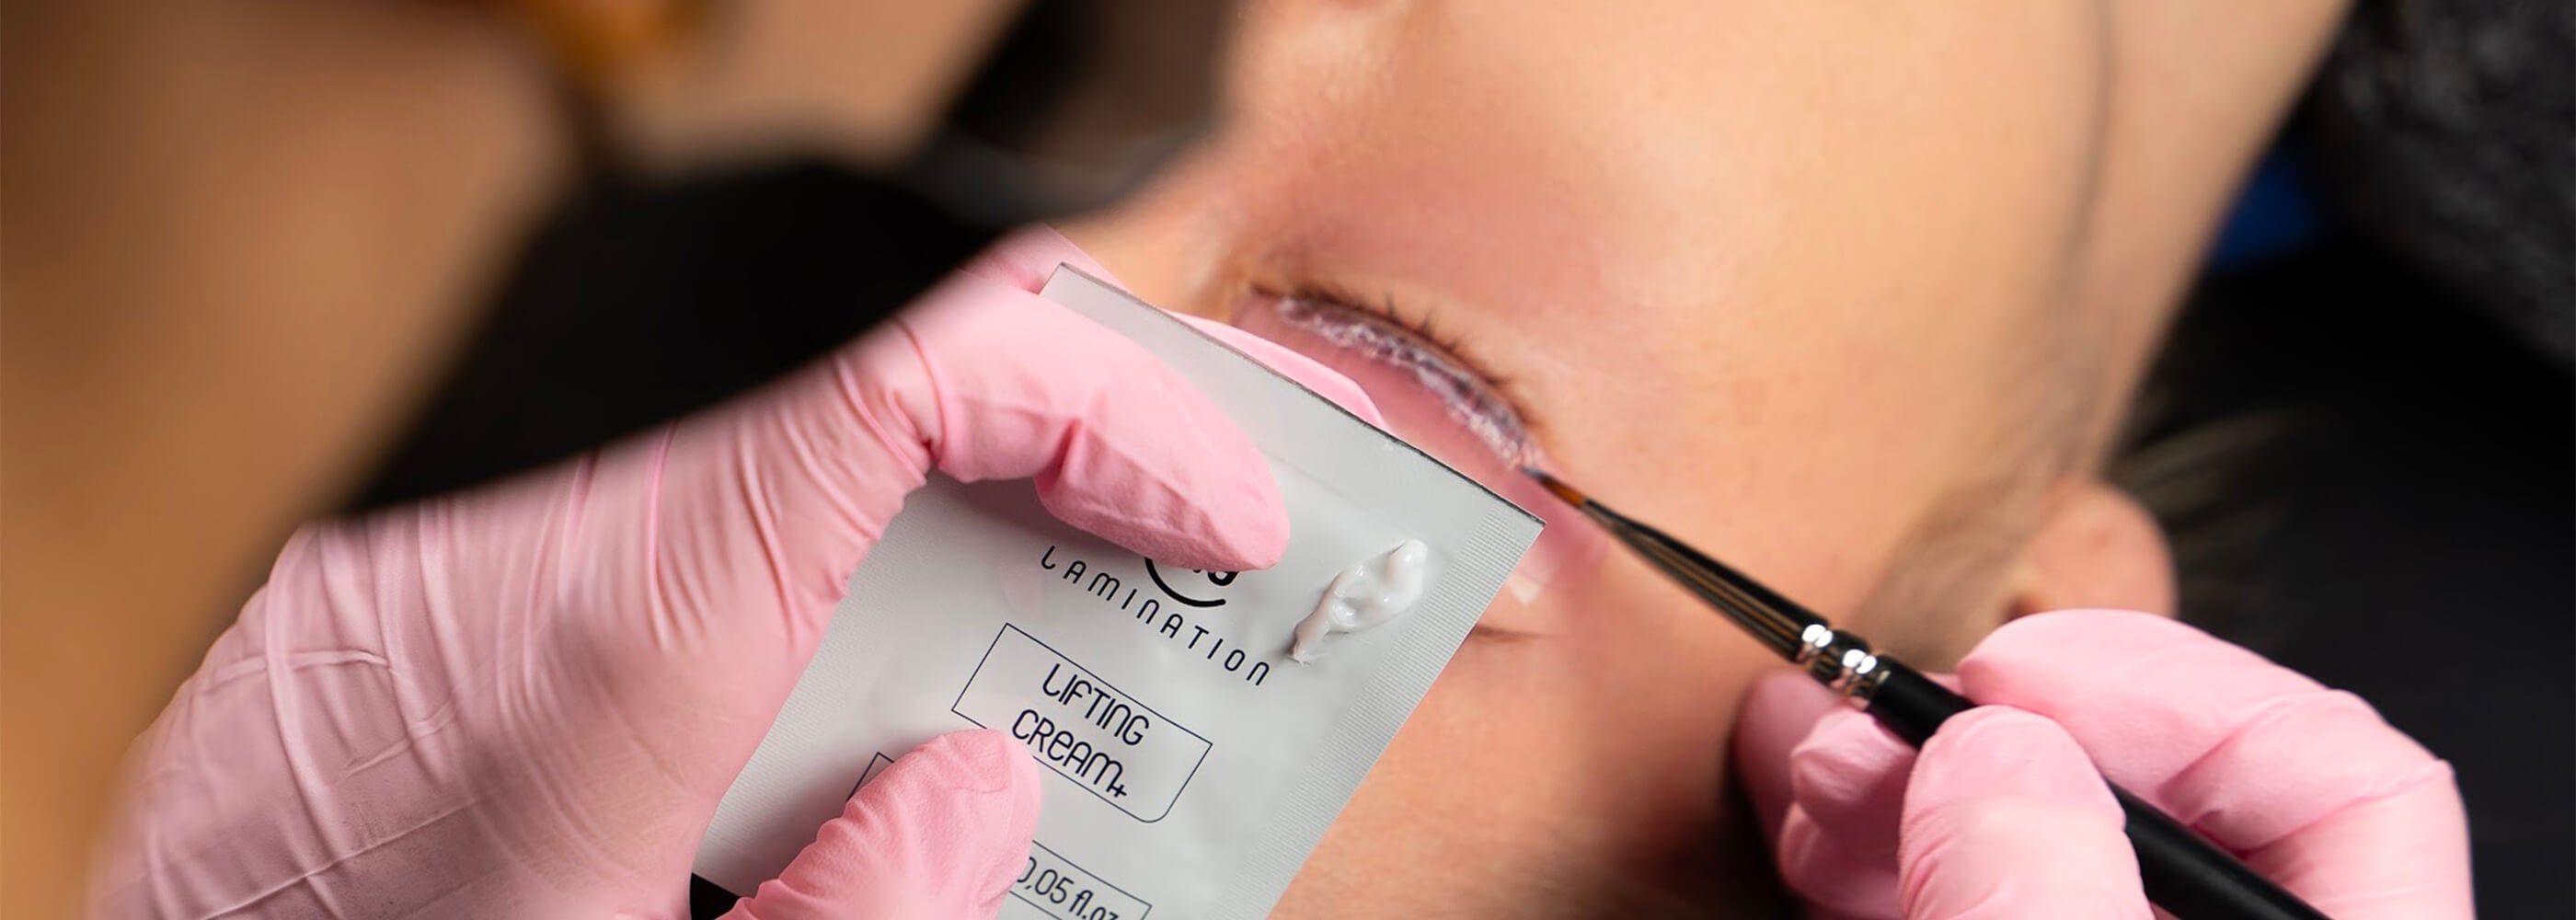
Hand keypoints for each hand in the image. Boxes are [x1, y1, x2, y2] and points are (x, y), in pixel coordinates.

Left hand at [93, 229, 1381, 918]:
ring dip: (925, 555)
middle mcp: (492, 588)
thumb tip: (974, 795)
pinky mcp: (399, 627)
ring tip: (1044, 663)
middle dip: (1050, 486)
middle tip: (1184, 563)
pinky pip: (642, 553)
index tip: (1210, 500)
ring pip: (747, 495)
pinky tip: (855, 706)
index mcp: (581, 680)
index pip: (884, 410)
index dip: (1092, 407)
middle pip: (842, 436)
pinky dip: (793, 594)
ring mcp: (432, 595)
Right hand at [1733, 609, 2470, 919]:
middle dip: (1994, 723)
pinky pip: (1951, 906)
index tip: (2018, 670)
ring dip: (1905, 783)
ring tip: (1801, 745)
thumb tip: (1993, 756)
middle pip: (2153, 800)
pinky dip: (1876, 860)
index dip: (2182, 692)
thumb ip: (2050, 910)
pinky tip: (1807, 825)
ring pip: (2029, 852)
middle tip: (1871, 696)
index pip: (2337, 782)